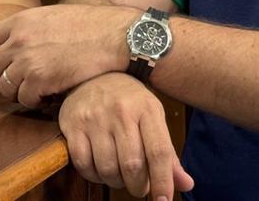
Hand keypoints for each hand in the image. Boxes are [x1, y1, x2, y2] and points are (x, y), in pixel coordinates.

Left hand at [0, 4, 137, 107]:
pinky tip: (49, 95)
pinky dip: (35, 101)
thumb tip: (13, 42)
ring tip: (36, 89)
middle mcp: (18, 40)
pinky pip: (25, 99)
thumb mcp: (51, 16)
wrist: (114, 35)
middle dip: (0, 79)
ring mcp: (27, 60)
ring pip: (5, 86)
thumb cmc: (88, 26)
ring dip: (18, 92)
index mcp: (20, 21)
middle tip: (17, 84)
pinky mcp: (40, 80)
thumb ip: (28, 28)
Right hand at [60, 74, 193, 200]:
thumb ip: (168, 153)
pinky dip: (94, 176)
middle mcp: (120, 111)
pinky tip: (100, 169)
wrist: (96, 73)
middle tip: (138, 186)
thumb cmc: (129, 100)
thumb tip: (186, 184)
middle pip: (132, 166)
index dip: (162, 182)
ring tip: (119, 175)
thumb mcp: (153, 118)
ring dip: (115, 182)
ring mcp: (94, 117)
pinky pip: (83, 164)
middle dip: (138, 186)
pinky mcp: (73, 124)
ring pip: (107, 169)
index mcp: (146, 109)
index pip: (158, 153)